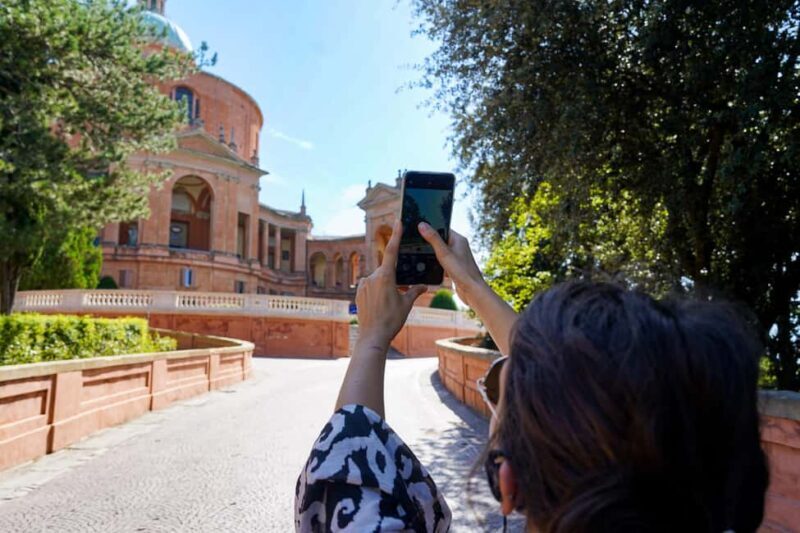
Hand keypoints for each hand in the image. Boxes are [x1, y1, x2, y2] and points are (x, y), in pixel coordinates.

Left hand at [356, 220, 426, 348]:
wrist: (372, 336)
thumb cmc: (391, 320)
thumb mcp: (406, 304)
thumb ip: (415, 291)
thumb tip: (424, 286)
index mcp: (385, 277)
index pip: (392, 251)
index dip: (396, 235)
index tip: (397, 221)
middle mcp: (372, 277)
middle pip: (387, 270)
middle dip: (394, 278)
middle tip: (399, 294)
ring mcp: (363, 284)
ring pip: (378, 279)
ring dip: (385, 286)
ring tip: (388, 305)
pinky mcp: (358, 291)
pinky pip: (370, 286)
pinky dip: (377, 291)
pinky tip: (380, 305)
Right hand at [418, 222, 485, 307]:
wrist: (472, 291)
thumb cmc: (462, 271)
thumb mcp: (444, 253)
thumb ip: (433, 239)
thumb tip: (422, 225)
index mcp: (459, 239)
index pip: (442, 228)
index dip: (431, 228)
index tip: (418, 230)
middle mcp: (459, 247)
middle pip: (440, 240)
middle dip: (430, 243)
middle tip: (418, 244)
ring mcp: (457, 257)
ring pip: (441, 252)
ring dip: (433, 254)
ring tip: (422, 256)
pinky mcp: (454, 267)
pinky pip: (442, 262)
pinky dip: (436, 264)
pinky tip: (429, 268)